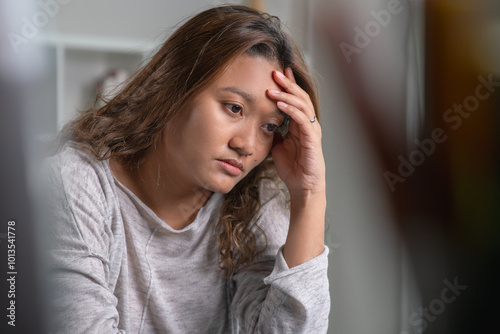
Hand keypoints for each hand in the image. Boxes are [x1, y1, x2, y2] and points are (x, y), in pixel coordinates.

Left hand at [267, 68, 325, 197]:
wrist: (302, 187)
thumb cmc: (293, 168)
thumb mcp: (278, 146)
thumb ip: (274, 132)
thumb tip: (263, 122)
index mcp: (301, 124)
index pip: (296, 99)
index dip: (288, 85)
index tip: (277, 72)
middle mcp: (309, 124)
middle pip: (300, 97)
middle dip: (287, 84)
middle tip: (274, 72)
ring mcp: (312, 131)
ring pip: (302, 105)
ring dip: (287, 95)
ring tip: (272, 87)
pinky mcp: (312, 139)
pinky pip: (302, 120)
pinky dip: (291, 110)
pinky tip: (279, 104)